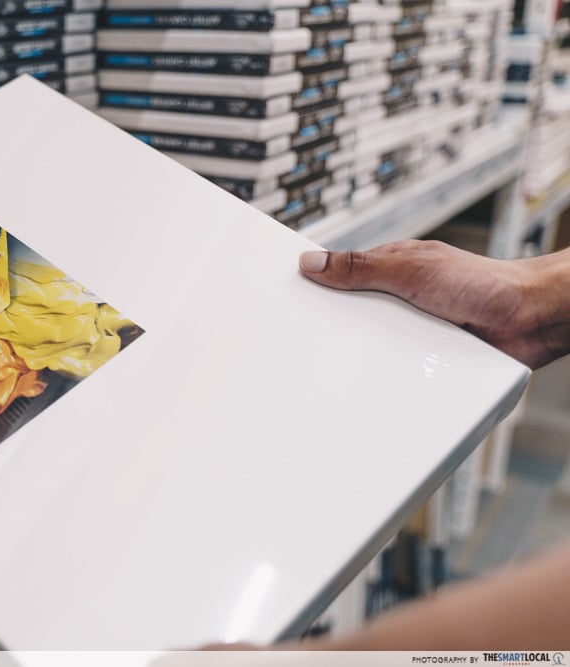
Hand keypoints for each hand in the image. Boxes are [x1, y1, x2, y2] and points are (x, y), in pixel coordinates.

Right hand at [299, 240, 569, 368]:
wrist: (532, 320)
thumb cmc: (486, 283)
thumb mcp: (412, 268)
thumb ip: (362, 266)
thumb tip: (312, 262)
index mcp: (390, 272)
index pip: (340, 278)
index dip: (314, 288)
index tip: (284, 298)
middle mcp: (398, 302)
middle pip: (349, 318)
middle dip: (331, 330)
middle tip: (300, 344)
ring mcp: (412, 334)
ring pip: (370, 349)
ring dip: (361, 358)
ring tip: (332, 371)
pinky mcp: (425, 362)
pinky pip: (394, 373)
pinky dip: (386, 378)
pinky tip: (371, 387)